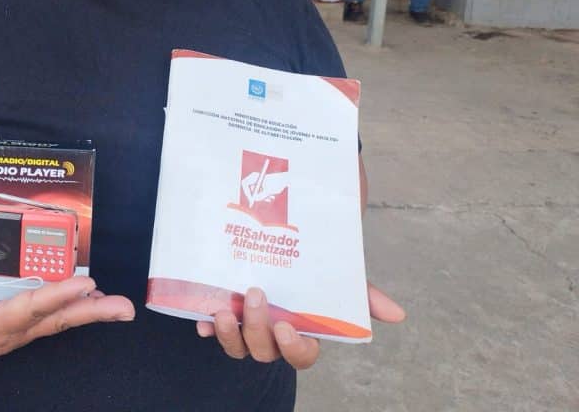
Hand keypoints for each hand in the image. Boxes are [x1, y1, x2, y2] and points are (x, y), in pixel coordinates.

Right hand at [0, 276, 134, 367]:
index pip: (28, 311)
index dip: (56, 296)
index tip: (84, 284)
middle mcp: (10, 331)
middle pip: (56, 319)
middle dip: (91, 313)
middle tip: (123, 308)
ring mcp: (18, 327)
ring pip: (59, 317)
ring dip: (90, 310)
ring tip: (118, 304)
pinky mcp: (20, 320)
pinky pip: (51, 312)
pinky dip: (73, 304)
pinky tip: (91, 296)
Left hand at [195, 283, 404, 369]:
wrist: (276, 243)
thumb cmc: (310, 271)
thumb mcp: (335, 278)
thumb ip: (362, 295)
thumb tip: (398, 314)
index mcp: (301, 332)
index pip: (301, 356)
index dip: (294, 347)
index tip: (287, 325)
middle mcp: (271, 335)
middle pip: (264, 350)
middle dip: (257, 329)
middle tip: (255, 295)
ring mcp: (245, 327)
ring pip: (236, 347)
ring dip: (229, 334)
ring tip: (222, 310)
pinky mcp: (222, 315)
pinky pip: (210, 330)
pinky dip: (205, 325)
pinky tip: (201, 314)